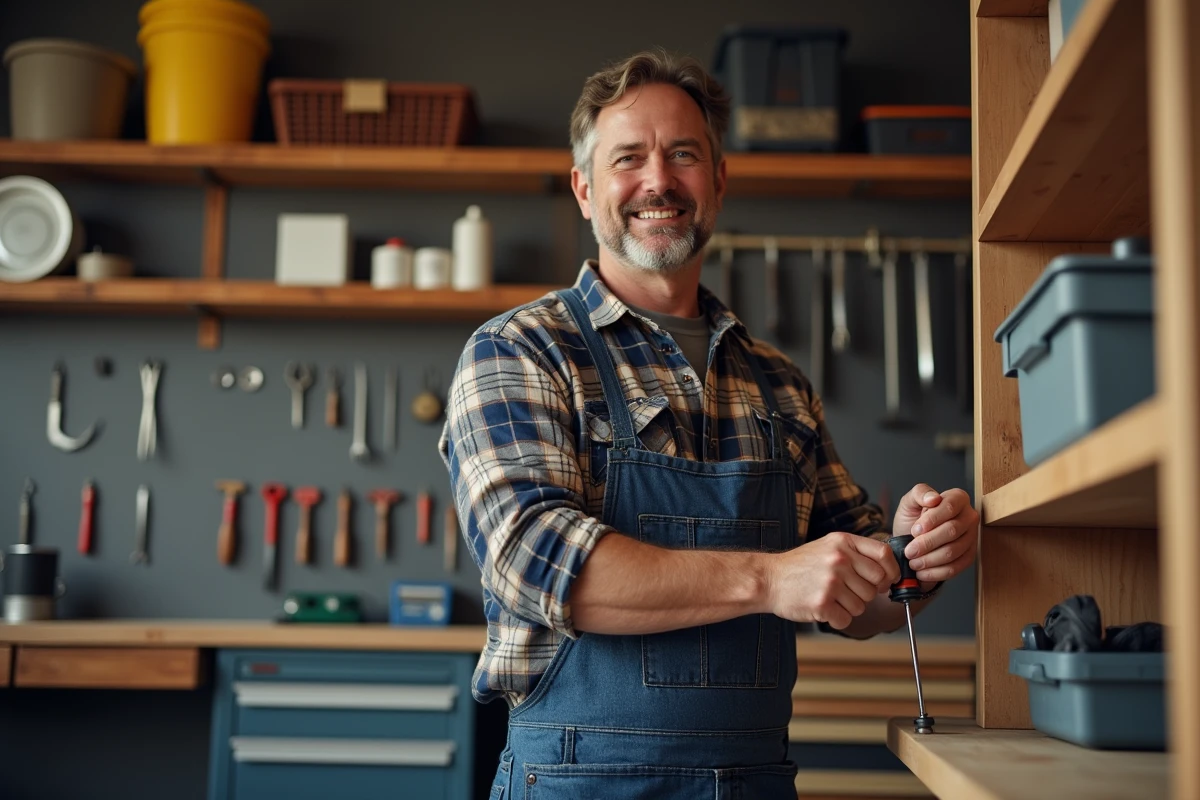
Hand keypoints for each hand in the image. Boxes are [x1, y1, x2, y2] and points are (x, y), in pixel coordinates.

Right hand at [767, 532, 900, 629]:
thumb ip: (856, 553)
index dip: (891, 571)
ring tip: (829, 597)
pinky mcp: (822, 603)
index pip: (884, 555)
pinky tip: (823, 608)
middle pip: (876, 585)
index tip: (886, 581)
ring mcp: (830, 582)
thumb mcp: (828, 546)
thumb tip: (889, 571)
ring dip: (848, 607)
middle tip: (846, 591)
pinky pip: (846, 619)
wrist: (768, 579)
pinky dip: (836, 619)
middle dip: (865, 593)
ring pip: (862, 606)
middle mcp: (839, 559)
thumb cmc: (799, 566)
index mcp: (842, 542)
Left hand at [892, 483, 978, 582]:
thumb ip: (920, 493)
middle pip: (952, 531)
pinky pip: (956, 567)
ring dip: (929, 560)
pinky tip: (922, 571)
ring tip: (913, 561)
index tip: (914, 530)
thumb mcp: (909, 502)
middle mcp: (969, 516)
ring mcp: (971, 537)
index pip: (949, 507)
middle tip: (909, 551)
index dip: (931, 520)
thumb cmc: (912, 518)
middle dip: (926, 543)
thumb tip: (934, 498)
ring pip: (953, 551)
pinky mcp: (969, 556)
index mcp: (958, 498)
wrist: (910, 540)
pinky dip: (936, 572)